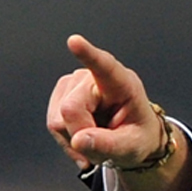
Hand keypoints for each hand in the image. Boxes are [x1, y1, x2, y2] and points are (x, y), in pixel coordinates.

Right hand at [47, 35, 163, 170]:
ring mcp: (74, 83)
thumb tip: (78, 140)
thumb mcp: (132, 146)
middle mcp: (95, 78)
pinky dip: (68, 139)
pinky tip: (85, 140)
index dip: (88, 55)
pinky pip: (53, 123)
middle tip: (104, 146)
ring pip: (58, 119)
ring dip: (76, 139)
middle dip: (82, 134)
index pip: (105, 67)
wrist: (132, 138)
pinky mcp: (62, 93)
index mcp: (123, 85)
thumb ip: (108, 144)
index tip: (75, 42)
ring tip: (98, 140)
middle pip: (70, 109)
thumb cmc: (138, 136)